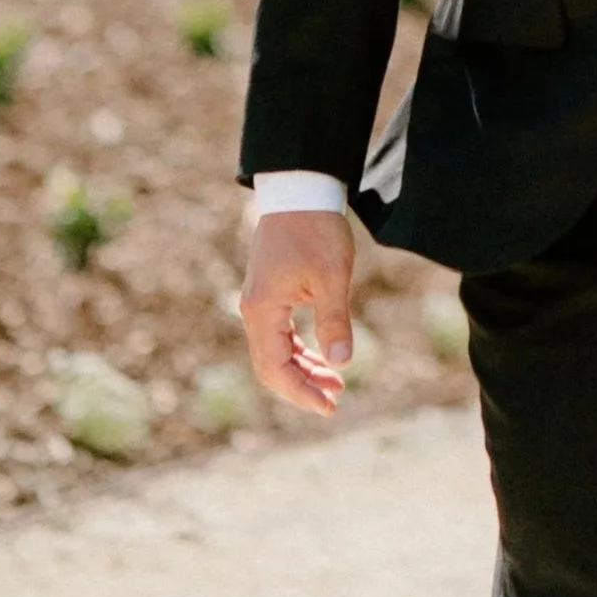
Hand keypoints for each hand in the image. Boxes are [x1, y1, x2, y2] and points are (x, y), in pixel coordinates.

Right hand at [239, 207, 355, 414]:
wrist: (300, 191)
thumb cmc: (316, 230)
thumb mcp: (332, 277)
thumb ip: (335, 321)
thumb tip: (342, 364)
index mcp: (263, 310)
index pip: (274, 368)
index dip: (300, 393)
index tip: (329, 406)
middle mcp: (254, 311)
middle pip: (270, 366)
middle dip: (301, 388)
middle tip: (334, 401)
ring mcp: (260, 303)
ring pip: (275, 352)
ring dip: (302, 371)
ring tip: (336, 384)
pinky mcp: (270, 295)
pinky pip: (279, 336)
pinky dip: (299, 352)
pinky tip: (323, 358)